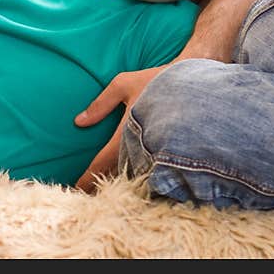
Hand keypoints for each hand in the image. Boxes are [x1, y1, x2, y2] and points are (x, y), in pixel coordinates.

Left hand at [73, 65, 165, 191]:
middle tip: (85, 194)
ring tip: (101, 191)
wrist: (196, 82)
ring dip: (119, 181)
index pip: (105, 160)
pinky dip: (135, 174)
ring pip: (136, 174)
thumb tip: (79, 122)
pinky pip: (149, 168)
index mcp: (131, 129)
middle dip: (102, 184)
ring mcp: (159, 149)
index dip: (89, 176)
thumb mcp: (123, 84)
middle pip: (120, 173)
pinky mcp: (169, 150)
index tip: (78, 187)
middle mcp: (146, 144)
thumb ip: (101, 104)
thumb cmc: (155, 80)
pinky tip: (126, 178)